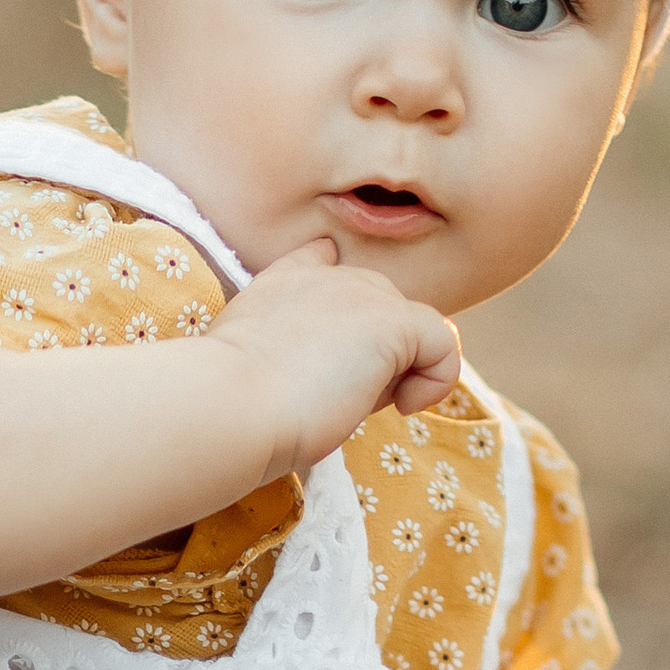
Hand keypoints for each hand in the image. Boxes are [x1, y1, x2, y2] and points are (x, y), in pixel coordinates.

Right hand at [206, 237, 462, 475]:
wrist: (226, 403)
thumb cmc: (225, 404)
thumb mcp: (243, 365)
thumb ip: (280, 354)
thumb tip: (325, 383)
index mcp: (282, 283)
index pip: (324, 262)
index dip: (343, 308)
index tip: (332, 352)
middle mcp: (326, 276)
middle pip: (378, 307)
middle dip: (370, 357)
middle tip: (337, 399)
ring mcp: (363, 293)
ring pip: (410, 329)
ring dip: (395, 373)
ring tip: (357, 403)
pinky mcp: (393, 322)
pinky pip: (444, 344)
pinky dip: (435, 382)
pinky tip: (404, 407)